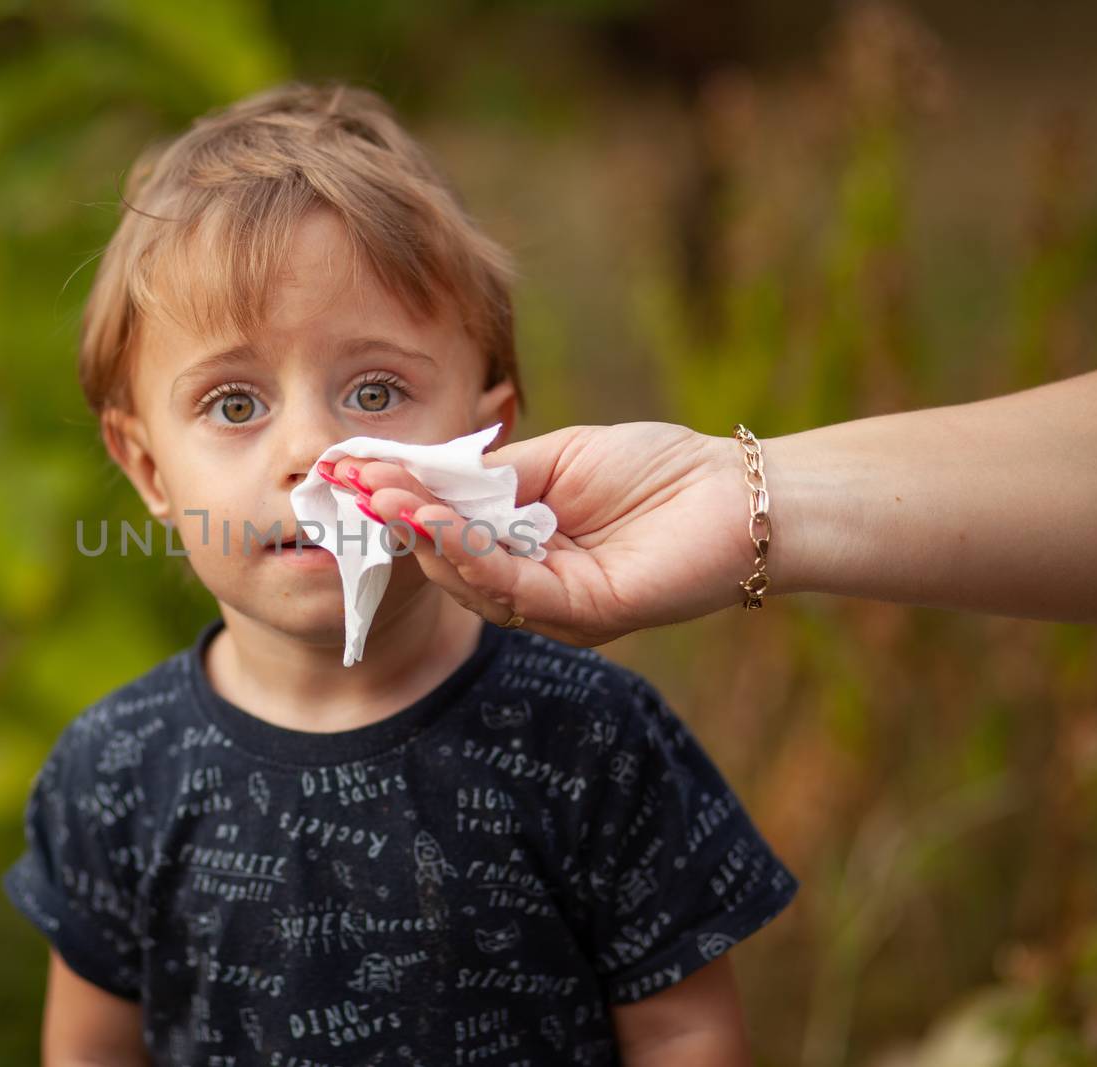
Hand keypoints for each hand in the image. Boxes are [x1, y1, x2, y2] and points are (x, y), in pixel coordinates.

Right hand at [332, 422, 754, 646]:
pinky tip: (440, 522)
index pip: (452, 529)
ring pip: (473, 582)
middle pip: (451, 563)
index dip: (405, 503)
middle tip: (360, 490)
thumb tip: (424, 475)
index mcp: (526, 545)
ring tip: (391, 502)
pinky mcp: (583, 615)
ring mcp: (556, 606)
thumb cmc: (658, 469)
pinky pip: (514, 588)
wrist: (738, 494)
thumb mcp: (557, 459)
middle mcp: (534, 584)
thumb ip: (495, 477)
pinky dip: (471, 554)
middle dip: (404, 523)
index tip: (357, 474)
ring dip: (427, 539)